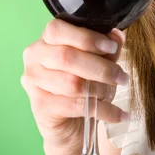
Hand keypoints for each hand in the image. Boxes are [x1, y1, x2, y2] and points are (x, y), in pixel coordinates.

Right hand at [21, 19, 127, 154]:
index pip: (58, 30)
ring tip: (114, 93)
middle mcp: (34, 59)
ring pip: (72, 83)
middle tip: (121, 77)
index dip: (87, 38)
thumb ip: (106, 49)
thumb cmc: (83, 87)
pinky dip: (103, 110)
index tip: (112, 47)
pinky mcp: (41, 108)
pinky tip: (118, 114)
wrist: (71, 125)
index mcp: (45, 40)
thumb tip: (117, 35)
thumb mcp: (98, 63)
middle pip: (67, 56)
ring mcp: (33, 84)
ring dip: (101, 89)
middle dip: (101, 67)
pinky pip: (76, 106)